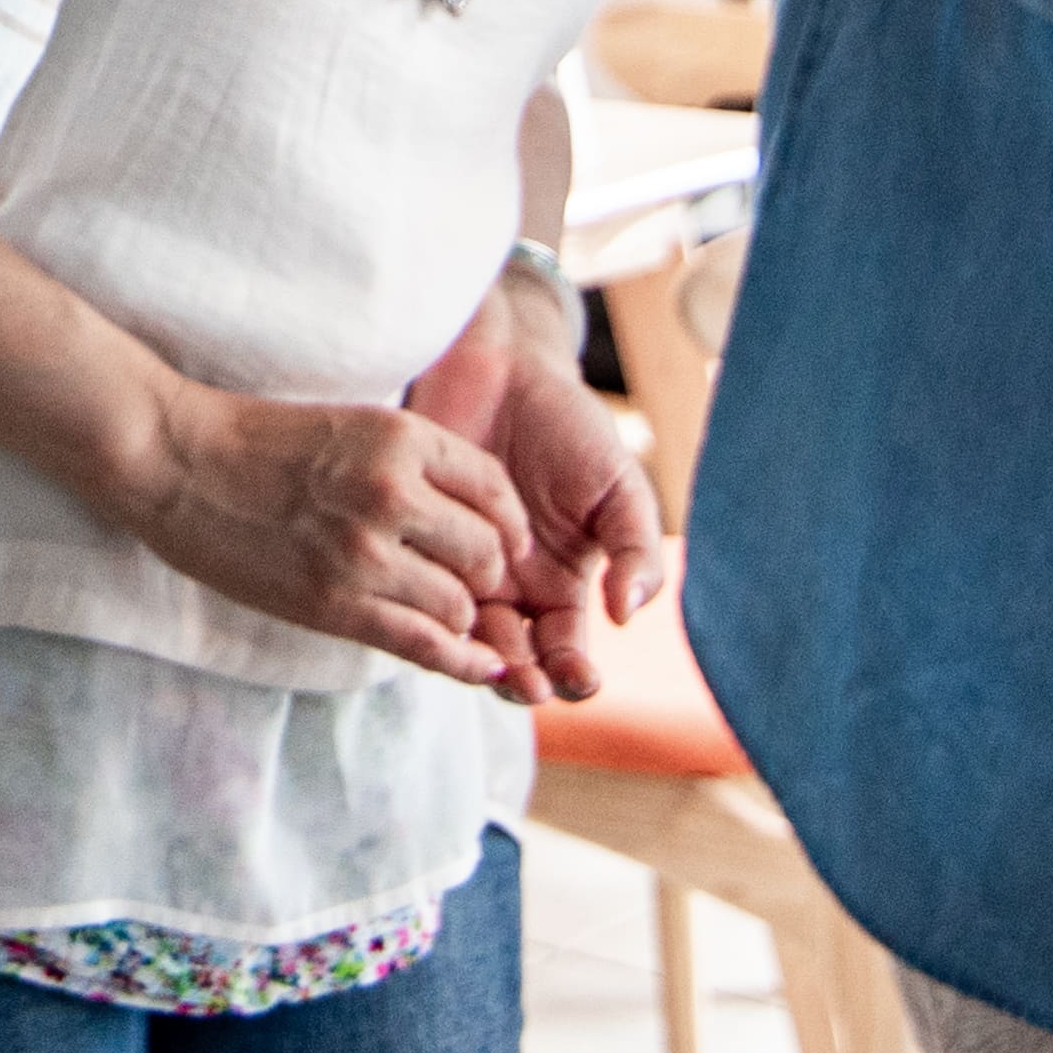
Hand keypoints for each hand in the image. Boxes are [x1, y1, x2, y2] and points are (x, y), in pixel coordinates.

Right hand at [110, 377, 534, 689]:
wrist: (176, 461)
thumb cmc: (258, 441)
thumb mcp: (352, 427)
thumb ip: (412, 465)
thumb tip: (473, 519)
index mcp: (400, 438)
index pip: (495, 488)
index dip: (509, 523)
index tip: (505, 543)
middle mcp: (393, 493)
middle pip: (487, 552)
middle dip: (490, 575)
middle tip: (475, 586)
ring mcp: (363, 552)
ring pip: (459, 604)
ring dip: (462, 616)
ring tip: (450, 618)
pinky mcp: (333, 603)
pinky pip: (422, 644)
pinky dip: (461, 662)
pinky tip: (483, 669)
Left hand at [406, 288, 668, 704]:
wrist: (503, 370)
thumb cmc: (570, 429)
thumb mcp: (618, 486)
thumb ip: (634, 547)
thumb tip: (630, 613)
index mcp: (561, 590)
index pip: (567, 657)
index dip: (572, 677)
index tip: (576, 674)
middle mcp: (508, 593)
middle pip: (513, 664)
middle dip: (522, 682)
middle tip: (526, 679)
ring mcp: (458, 572)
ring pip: (463, 641)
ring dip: (476, 659)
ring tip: (491, 653)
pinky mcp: (418, 545)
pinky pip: (420, 592)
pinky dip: (431, 609)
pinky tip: (446, 603)